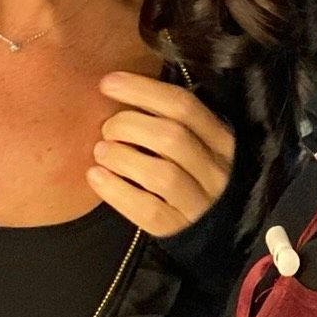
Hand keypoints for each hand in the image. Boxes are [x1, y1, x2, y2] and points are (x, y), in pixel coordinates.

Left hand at [89, 74, 234, 236]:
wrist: (215, 233)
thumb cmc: (193, 176)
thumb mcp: (197, 144)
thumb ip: (172, 120)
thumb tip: (123, 88)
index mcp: (221, 140)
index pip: (184, 106)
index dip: (142, 90)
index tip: (108, 83)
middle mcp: (216, 171)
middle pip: (171, 137)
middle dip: (129, 124)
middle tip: (107, 128)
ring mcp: (199, 204)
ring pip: (162, 174)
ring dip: (122, 157)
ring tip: (101, 151)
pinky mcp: (179, 231)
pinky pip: (147, 210)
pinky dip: (116, 190)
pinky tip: (95, 176)